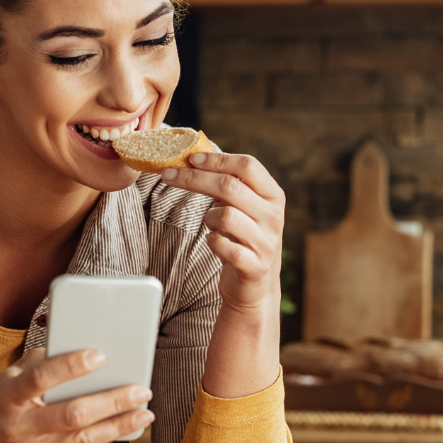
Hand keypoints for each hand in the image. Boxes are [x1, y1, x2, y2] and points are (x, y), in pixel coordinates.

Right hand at [0, 348, 153, 442]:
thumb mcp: (9, 379)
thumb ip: (41, 364)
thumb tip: (82, 348)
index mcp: (6, 397)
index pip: (39, 379)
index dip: (69, 366)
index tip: (99, 355)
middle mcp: (17, 429)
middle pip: (70, 415)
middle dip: (111, 402)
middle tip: (140, 389)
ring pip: (81, 442)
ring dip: (118, 426)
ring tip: (143, 412)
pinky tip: (121, 429)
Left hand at [161, 153, 285, 313]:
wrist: (255, 286)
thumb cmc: (244, 238)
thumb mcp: (244, 207)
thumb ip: (229, 184)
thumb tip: (194, 157)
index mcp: (273, 195)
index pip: (247, 165)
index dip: (217, 159)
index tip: (190, 158)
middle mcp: (274, 216)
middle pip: (230, 186)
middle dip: (194, 178)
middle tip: (168, 175)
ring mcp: (266, 242)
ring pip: (225, 215)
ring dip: (208, 217)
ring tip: (210, 224)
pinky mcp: (254, 265)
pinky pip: (223, 245)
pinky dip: (212, 241)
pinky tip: (214, 242)